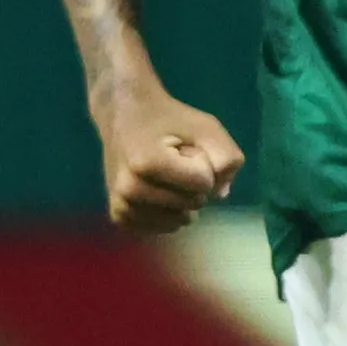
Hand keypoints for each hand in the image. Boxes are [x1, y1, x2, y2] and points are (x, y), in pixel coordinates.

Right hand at [95, 82, 243, 234]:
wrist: (122, 117)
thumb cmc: (169, 119)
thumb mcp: (206, 127)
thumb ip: (227, 157)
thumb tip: (220, 194)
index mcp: (147, 163)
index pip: (204, 183)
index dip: (204, 164)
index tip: (183, 147)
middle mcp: (129, 189)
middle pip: (193, 204)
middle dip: (194, 183)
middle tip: (172, 160)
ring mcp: (121, 205)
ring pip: (180, 220)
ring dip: (182, 200)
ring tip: (164, 174)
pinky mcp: (119, 217)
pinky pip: (162, 228)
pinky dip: (170, 214)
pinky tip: (158, 192)